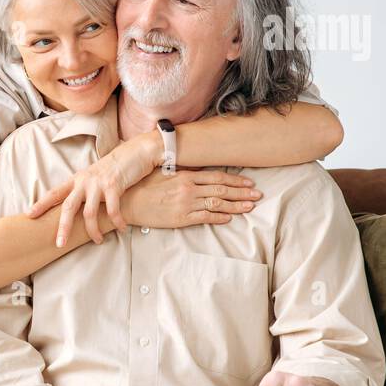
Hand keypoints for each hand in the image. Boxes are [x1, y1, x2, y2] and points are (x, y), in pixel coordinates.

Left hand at [26, 134, 165, 247]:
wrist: (134, 153)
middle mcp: (84, 181)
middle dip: (63, 227)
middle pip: (68, 207)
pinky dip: (116, 222)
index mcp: (76, 180)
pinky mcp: (114, 186)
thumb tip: (75, 209)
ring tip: (98, 241)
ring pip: (89, 213)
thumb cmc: (113, 169)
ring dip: (93, 230)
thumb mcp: (92, 178)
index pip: (54, 193)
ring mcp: (99, 184)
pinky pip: (112, 210)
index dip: (41, 204)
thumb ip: (83, 191)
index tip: (28, 215)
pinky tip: (121, 228)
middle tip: (59, 244)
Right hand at [121, 168, 260, 231]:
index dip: (235, 180)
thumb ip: (180, 169)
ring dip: (236, 206)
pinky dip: (218, 217)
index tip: (249, 182)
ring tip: (250, 206)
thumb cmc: (142, 186)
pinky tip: (229, 217)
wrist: (128, 203)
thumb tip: (196, 166)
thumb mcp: (162, 171)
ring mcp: (185, 205)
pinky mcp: (180, 219)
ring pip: (217, 204)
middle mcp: (189, 189)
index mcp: (185, 176)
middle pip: (222, 190)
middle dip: (242, 193)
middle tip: (258, 195)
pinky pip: (204, 217)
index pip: (217, 177)